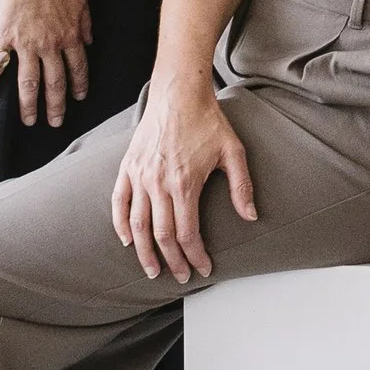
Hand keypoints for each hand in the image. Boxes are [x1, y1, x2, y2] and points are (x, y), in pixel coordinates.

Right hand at [0, 0, 92, 128]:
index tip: (78, 99)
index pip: (78, 68)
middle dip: (56, 105)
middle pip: (55, 83)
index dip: (78, 85)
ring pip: (29, 82)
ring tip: (29, 120)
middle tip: (55, 122)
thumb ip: (86, 22)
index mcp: (71, 35)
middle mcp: (50, 45)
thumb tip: (91, 40)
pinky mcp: (4, 37)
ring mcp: (26, 44)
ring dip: (29, 104)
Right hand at [110, 77, 257, 283]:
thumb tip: (250, 216)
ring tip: (152, 269)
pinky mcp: (127, 167)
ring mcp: (139, 176)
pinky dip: (120, 224)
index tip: (202, 269)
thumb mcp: (233, 152)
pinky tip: (126, 241)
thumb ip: (241, 187)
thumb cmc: (207, 121)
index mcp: (185, 183)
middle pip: (162, 235)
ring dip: (144, 251)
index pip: (187, 232)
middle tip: (179, 276)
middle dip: (172, 260)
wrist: (178, 93)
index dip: (195, 255)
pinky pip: (118, 202)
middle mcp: (158, 183)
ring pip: (137, 224)